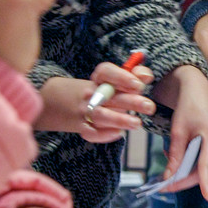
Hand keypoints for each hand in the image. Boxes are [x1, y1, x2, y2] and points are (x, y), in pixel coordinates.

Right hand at [34, 72, 154, 142]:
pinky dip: (103, 135)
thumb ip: (132, 75)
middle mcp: (91, 94)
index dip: (122, 77)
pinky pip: (90, 133)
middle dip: (131, 102)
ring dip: (119, 120)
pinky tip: (118, 133)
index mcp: (98, 79)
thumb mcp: (111, 79)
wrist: (57, 101)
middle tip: (149, 106)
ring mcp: (84, 110)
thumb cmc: (97, 90)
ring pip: (100, 116)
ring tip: (137, 123)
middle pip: (109, 96)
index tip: (138, 85)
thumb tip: (146, 76)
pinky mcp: (80, 126)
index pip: (106, 72)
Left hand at [146, 65, 207, 202]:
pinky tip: (185, 157)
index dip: (206, 183)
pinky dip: (197, 166)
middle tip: (163, 185)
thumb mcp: (177, 131)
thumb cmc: (188, 108)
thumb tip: (169, 178)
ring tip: (172, 162)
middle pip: (205, 171)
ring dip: (189, 172)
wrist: (200, 93)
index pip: (207, 165)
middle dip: (185, 179)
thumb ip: (174, 156)